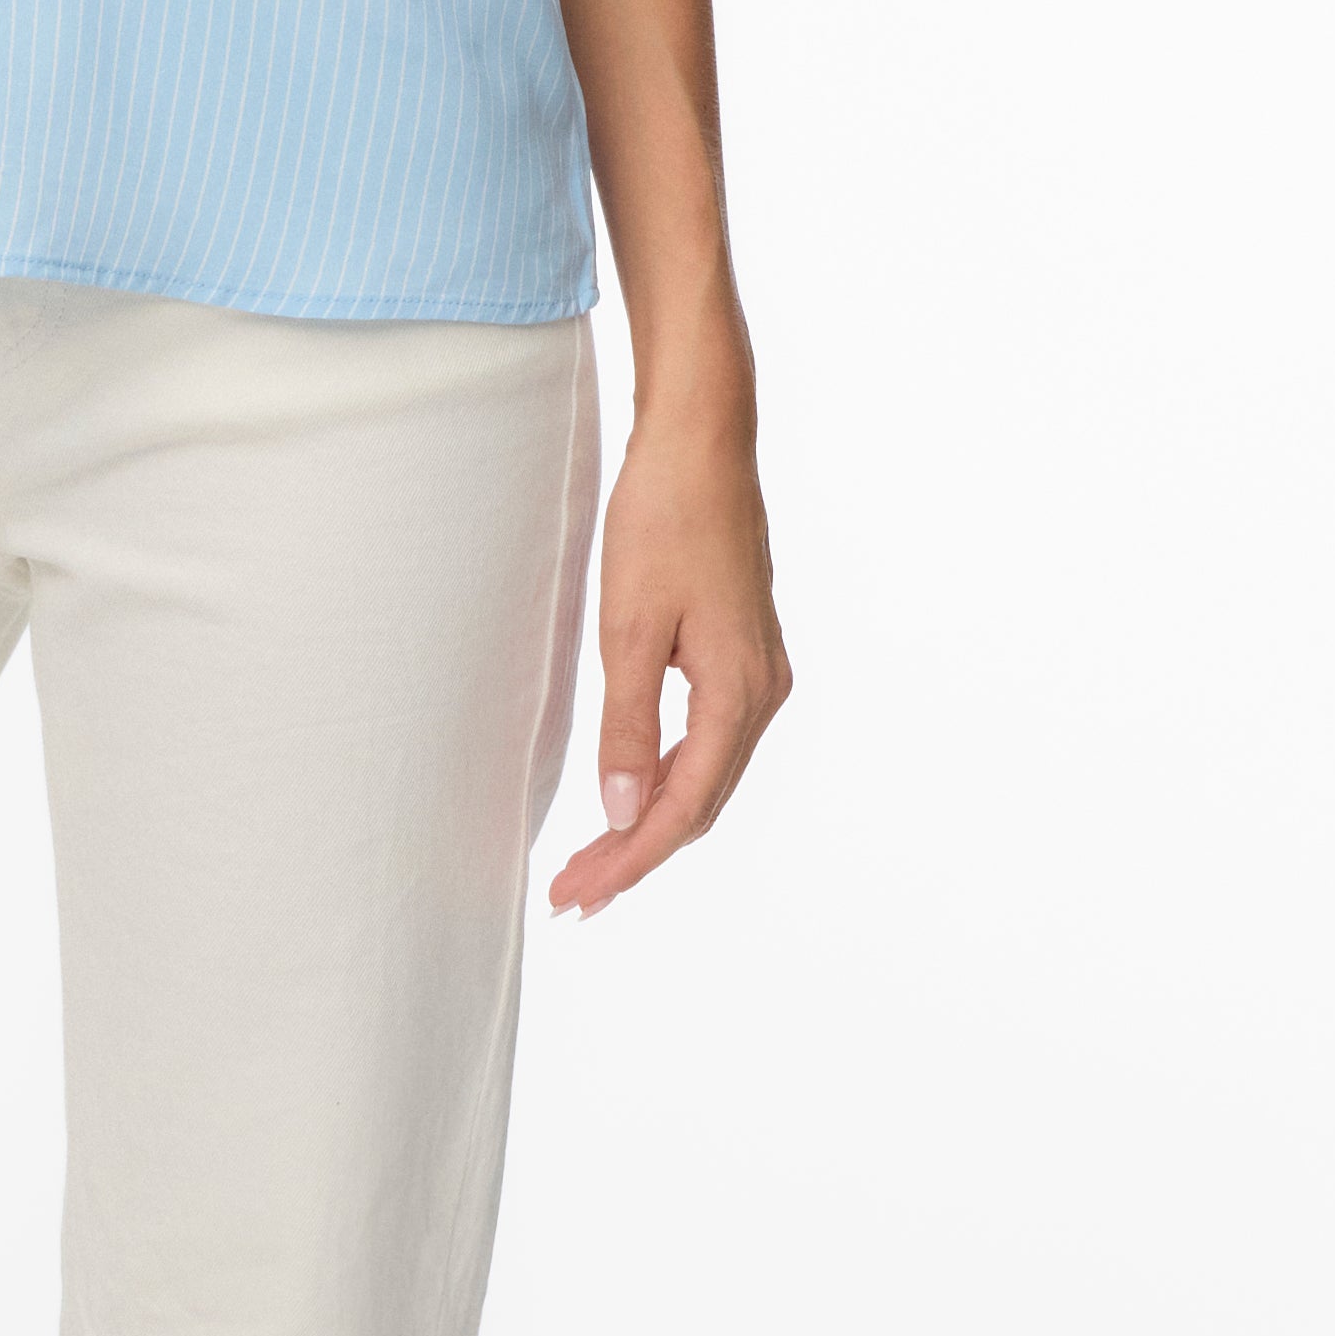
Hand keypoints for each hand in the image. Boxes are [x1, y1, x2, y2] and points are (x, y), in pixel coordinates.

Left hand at [547, 380, 787, 917]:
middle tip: (572, 895)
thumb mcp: (631, 627)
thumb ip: (628, 727)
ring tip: (593, 861)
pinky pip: (710, 741)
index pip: (683, 808)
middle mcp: (762, 692)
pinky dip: (669, 778)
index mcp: (739, 692)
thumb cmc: (664, 518)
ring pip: (708, 776)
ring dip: (652, 822)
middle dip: (636, 854)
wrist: (701, 440)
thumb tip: (624, 813)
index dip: (630, 860)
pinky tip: (632, 795)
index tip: (578, 896)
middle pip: (701, 803)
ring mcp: (759, 672)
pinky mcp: (744, 653)